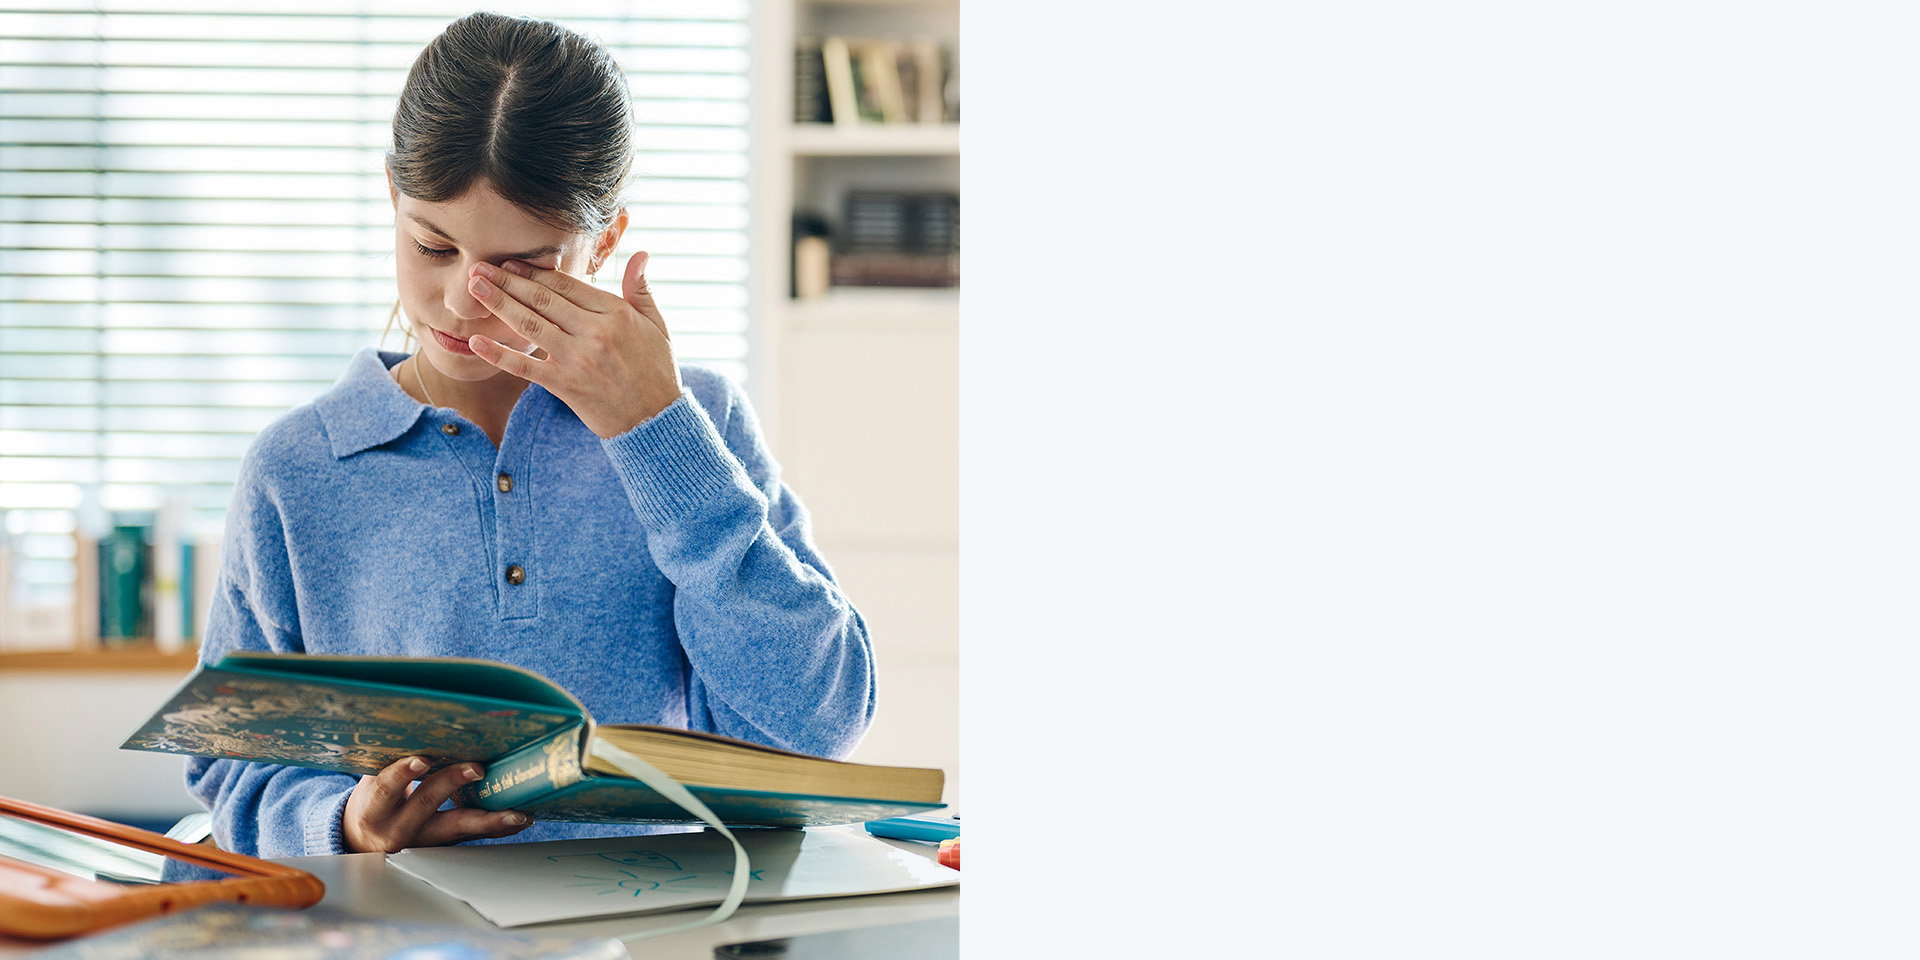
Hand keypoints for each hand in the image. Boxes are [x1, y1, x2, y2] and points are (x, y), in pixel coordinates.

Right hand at [341, 756, 531, 853]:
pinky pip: (472, 837)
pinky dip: (497, 827)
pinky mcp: (443, 846)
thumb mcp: (371, 783)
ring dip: (490, 820)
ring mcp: (424, 842)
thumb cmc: (373, 803)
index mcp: (374, 810)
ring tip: (517, 812)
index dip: (403, 773)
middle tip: (478, 768)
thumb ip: (388, 760)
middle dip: (452, 783)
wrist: (366, 843)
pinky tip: (520, 818)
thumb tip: (412, 722)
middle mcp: (398, 830)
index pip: (387, 788)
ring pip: (457, 829)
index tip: (422, 759)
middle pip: (426, 804)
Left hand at [463, 251, 683, 438]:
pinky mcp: (565, 385)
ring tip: (474, 288)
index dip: (534, 271)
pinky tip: (475, 342)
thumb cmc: (657, 371)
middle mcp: (594, 332)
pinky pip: (525, 366)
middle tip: (479, 268)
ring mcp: (577, 359)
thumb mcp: (656, 326)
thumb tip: (641, 254)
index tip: (511, 262)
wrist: (655, 420)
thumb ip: (641, 289)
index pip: (566, 284)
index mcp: (616, 313)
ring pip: (529, 325)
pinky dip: (498, 354)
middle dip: (507, 281)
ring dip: (498, 304)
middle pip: (542, 299)